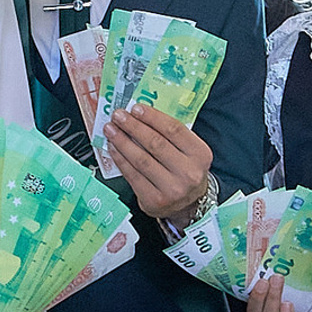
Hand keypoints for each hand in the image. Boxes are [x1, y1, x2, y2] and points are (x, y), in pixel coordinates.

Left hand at [103, 103, 211, 222]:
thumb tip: (138, 115)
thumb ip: (170, 135)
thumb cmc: (184, 170)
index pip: (174, 130)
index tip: (135, 108)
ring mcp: (171, 189)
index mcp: (200, 154)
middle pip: (155, 143)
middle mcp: (188, 173)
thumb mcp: (189, 151)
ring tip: (111, 129)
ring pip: (141, 159)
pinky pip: (132, 175)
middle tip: (118, 116)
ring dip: (122, 141)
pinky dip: (120, 159)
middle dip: (133, 127)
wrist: (188, 204)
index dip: (152, 117)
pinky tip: (113, 148)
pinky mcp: (154, 200)